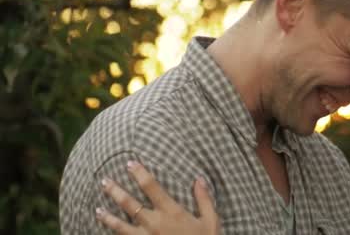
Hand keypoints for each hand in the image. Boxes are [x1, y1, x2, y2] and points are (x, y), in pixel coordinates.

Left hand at [96, 161, 219, 234]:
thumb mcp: (210, 221)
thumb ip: (204, 199)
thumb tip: (199, 179)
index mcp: (171, 211)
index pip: (151, 186)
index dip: (139, 173)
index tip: (130, 163)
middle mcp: (154, 222)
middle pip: (129, 203)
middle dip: (115, 190)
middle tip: (104, 181)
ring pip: (120, 225)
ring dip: (107, 216)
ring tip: (97, 209)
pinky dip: (114, 234)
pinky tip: (107, 233)